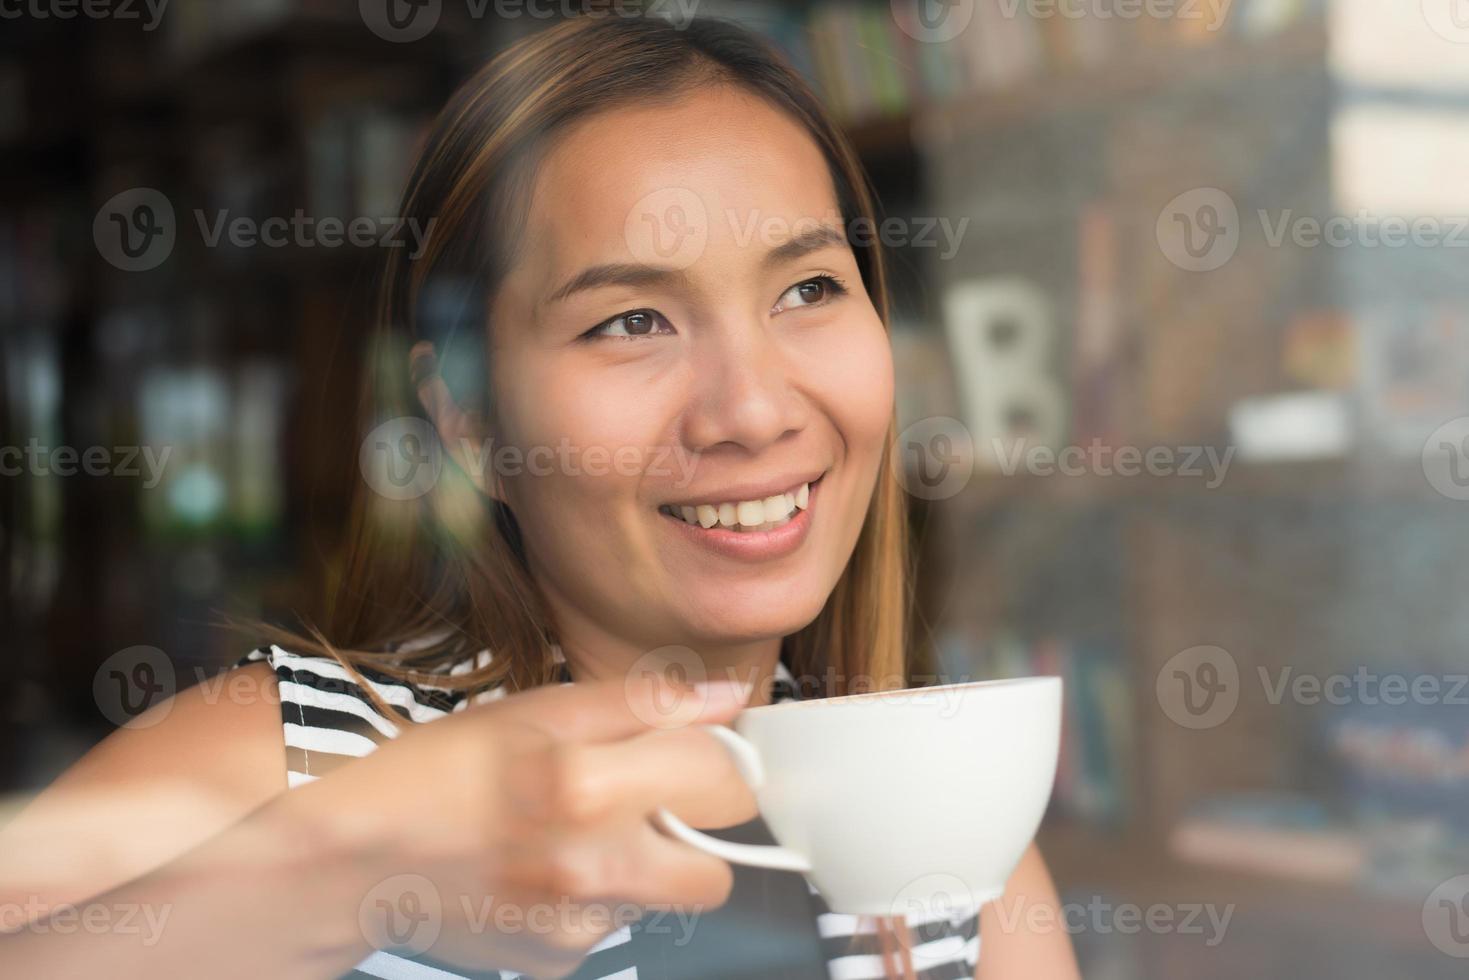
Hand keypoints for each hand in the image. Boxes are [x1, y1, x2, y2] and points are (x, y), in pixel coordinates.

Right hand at [321, 671, 757, 977]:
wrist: (353, 862)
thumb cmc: (437, 773)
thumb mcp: (538, 711)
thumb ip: (642, 704)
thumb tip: (724, 700)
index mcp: (589, 786)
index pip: (724, 786)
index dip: (722, 766)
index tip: (701, 758)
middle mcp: (592, 868)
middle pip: (714, 875)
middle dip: (693, 842)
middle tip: (644, 808)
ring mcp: (575, 926)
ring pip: (657, 902)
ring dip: (636, 869)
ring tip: (567, 835)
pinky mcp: (555, 963)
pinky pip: (607, 930)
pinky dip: (589, 901)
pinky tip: (540, 871)